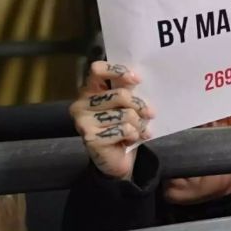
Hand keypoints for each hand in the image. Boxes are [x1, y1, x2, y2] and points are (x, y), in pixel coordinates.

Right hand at [69, 61, 154, 179]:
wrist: (117, 160)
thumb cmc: (121, 128)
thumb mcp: (126, 105)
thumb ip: (127, 90)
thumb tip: (136, 78)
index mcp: (89, 91)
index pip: (97, 70)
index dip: (118, 72)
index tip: (137, 80)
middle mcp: (81, 104)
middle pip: (120, 94)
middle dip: (139, 105)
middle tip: (149, 113)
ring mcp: (83, 122)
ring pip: (125, 114)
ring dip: (138, 124)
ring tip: (137, 130)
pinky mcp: (91, 138)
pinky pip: (124, 130)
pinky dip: (133, 135)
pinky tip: (130, 140)